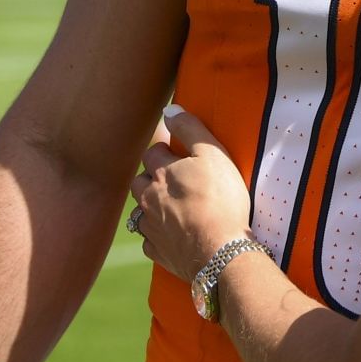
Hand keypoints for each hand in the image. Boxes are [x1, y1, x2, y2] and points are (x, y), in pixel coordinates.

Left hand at [128, 107, 252, 282]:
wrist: (220, 251)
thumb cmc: (221, 199)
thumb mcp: (213, 154)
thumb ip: (190, 129)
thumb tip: (170, 110)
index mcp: (161, 173)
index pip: (152, 153)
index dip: (164, 152)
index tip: (176, 155)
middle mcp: (148, 199)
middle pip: (139, 182)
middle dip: (151, 179)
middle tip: (173, 181)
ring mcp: (151, 227)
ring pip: (141, 212)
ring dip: (152, 207)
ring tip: (172, 208)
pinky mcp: (158, 251)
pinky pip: (151, 240)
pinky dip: (159, 235)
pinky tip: (174, 235)